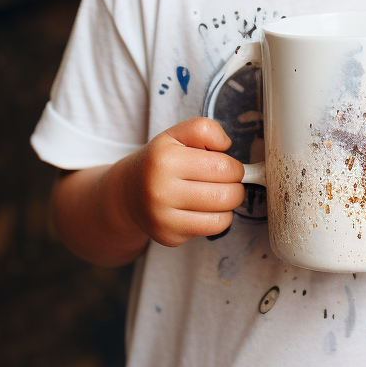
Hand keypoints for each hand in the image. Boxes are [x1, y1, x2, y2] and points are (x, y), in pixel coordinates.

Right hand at [119, 118, 245, 247]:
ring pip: (222, 217)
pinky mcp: (168, 237)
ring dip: (229, 205)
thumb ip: (205, 129)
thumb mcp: (178, 134)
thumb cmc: (161, 160)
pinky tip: (206, 208)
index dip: (234, 166)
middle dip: (236, 187)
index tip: (229, 166)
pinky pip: (211, 230)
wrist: (129, 192)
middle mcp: (160, 192)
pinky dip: (218, 219)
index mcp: (165, 160)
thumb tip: (226, 145)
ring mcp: (163, 219)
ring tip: (219, 194)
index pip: (223, 167)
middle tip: (228, 182)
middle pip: (225, 195)